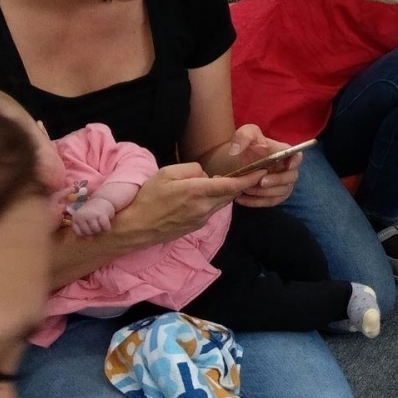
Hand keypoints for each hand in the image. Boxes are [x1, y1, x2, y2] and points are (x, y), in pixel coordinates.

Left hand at [69, 197, 115, 237]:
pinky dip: (107, 229)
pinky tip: (107, 226)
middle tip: (97, 226)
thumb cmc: (92, 213)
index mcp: (76, 218)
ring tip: (101, 225)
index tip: (89, 229)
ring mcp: (91, 215)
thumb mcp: (84, 220)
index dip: (85, 234)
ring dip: (100, 230)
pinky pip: (105, 227)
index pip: (79, 233)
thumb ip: (84, 231)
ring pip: (96, 230)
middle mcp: (82, 216)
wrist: (102, 200)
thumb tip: (89, 239)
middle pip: (88, 232)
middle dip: (94, 232)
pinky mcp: (101, 214)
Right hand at [114, 163, 261, 246]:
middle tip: (246, 172)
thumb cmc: (147, 197)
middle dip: (239, 184)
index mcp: (197, 192)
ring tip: (219, 182)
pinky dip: (213, 202)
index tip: (263, 170)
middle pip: (230, 194)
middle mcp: (203, 208)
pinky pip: (211, 211)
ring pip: (221, 203)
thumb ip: (191, 169)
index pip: (231, 185)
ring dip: (224, 193)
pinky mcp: (196, 227)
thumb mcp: (166, 173)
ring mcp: (201, 220)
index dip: (249, 178)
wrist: (135, 227)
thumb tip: (205, 174)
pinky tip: (202, 196)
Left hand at [228, 125, 300, 207]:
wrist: (238, 161)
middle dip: (277, 181)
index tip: (288, 166)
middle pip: (291, 177)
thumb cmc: (246, 145)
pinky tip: (242, 199)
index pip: (297, 156)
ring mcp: (282, 183)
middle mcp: (287, 168)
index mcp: (284, 152)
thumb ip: (242, 137)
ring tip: (246, 189)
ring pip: (281, 192)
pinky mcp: (274, 195)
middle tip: (260, 182)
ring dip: (265, 193)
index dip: (296, 162)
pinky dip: (257, 202)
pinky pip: (271, 202)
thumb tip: (236, 150)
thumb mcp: (244, 134)